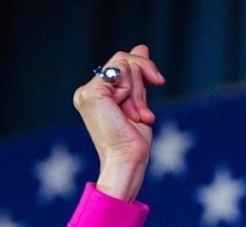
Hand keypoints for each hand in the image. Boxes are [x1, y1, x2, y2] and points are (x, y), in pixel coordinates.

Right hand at [72, 45, 164, 200]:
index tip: (158, 80)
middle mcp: (87, 91)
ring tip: (137, 117)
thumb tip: (141, 47)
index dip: (143, 67)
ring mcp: (87, 92)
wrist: (128, 160)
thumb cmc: (133, 141)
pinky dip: (134, 93)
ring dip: (140, 93)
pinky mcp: (92, 93)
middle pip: (124, 60)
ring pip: (126, 65)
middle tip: (144, 113)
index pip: (121, 64)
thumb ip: (138, 77)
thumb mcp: (139, 101)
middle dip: (143, 83)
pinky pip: (122, 72)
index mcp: (95, 94)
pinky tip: (131, 114)